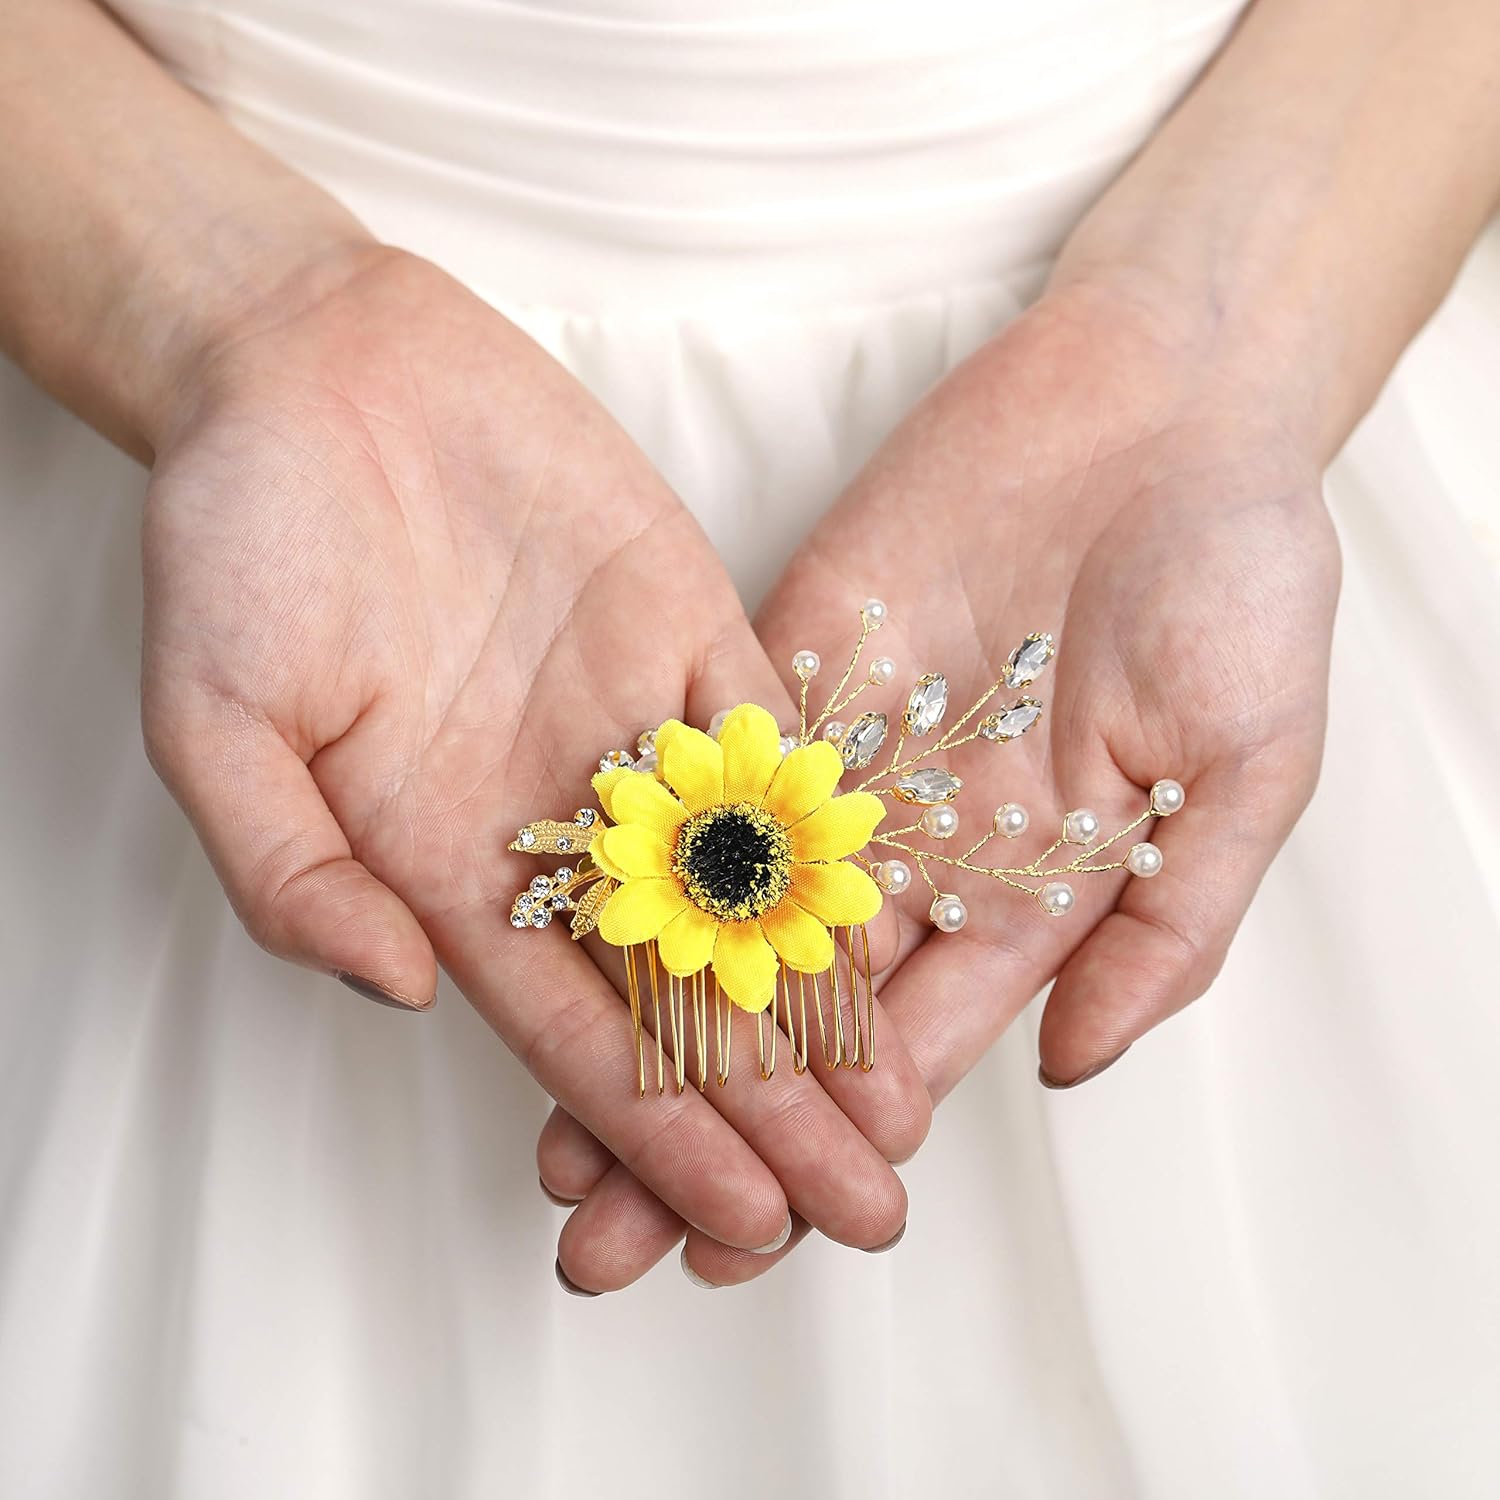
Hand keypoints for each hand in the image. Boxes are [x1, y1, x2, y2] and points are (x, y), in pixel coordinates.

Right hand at [140, 245, 924, 1268]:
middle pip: (687, 995)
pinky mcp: (692, 627)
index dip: (663, 1137)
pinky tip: (904, 915)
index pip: (577, 1038)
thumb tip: (393, 992)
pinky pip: (781, 747)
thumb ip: (290, 872)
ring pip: (755, 893)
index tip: (744, 1224)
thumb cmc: (239, 540)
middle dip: (776, 1108)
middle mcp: (559, 818)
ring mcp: (635, 727)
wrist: (314, 369)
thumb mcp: (214, 724)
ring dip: (829, 1001)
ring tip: (906, 1100)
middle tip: (866, 1208)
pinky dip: (840, 831)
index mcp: (448, 866)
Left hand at [536, 274, 1340, 1286]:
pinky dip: (637, 856)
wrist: (1163, 405)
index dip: (829, 1145)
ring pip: (719, 910)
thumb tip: (1069, 1071)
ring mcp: (837, 756)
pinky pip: (702, 768)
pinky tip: (563, 934)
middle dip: (700, 1119)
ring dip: (638, 1016)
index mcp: (1018, 894)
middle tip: (601, 1230)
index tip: (750, 1237)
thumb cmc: (1238, 580)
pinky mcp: (785, 659)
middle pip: (788, 1009)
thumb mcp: (1246, 766)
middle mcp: (912, 844)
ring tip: (550, 1129)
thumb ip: (1169, 924)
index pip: (908, 1052)